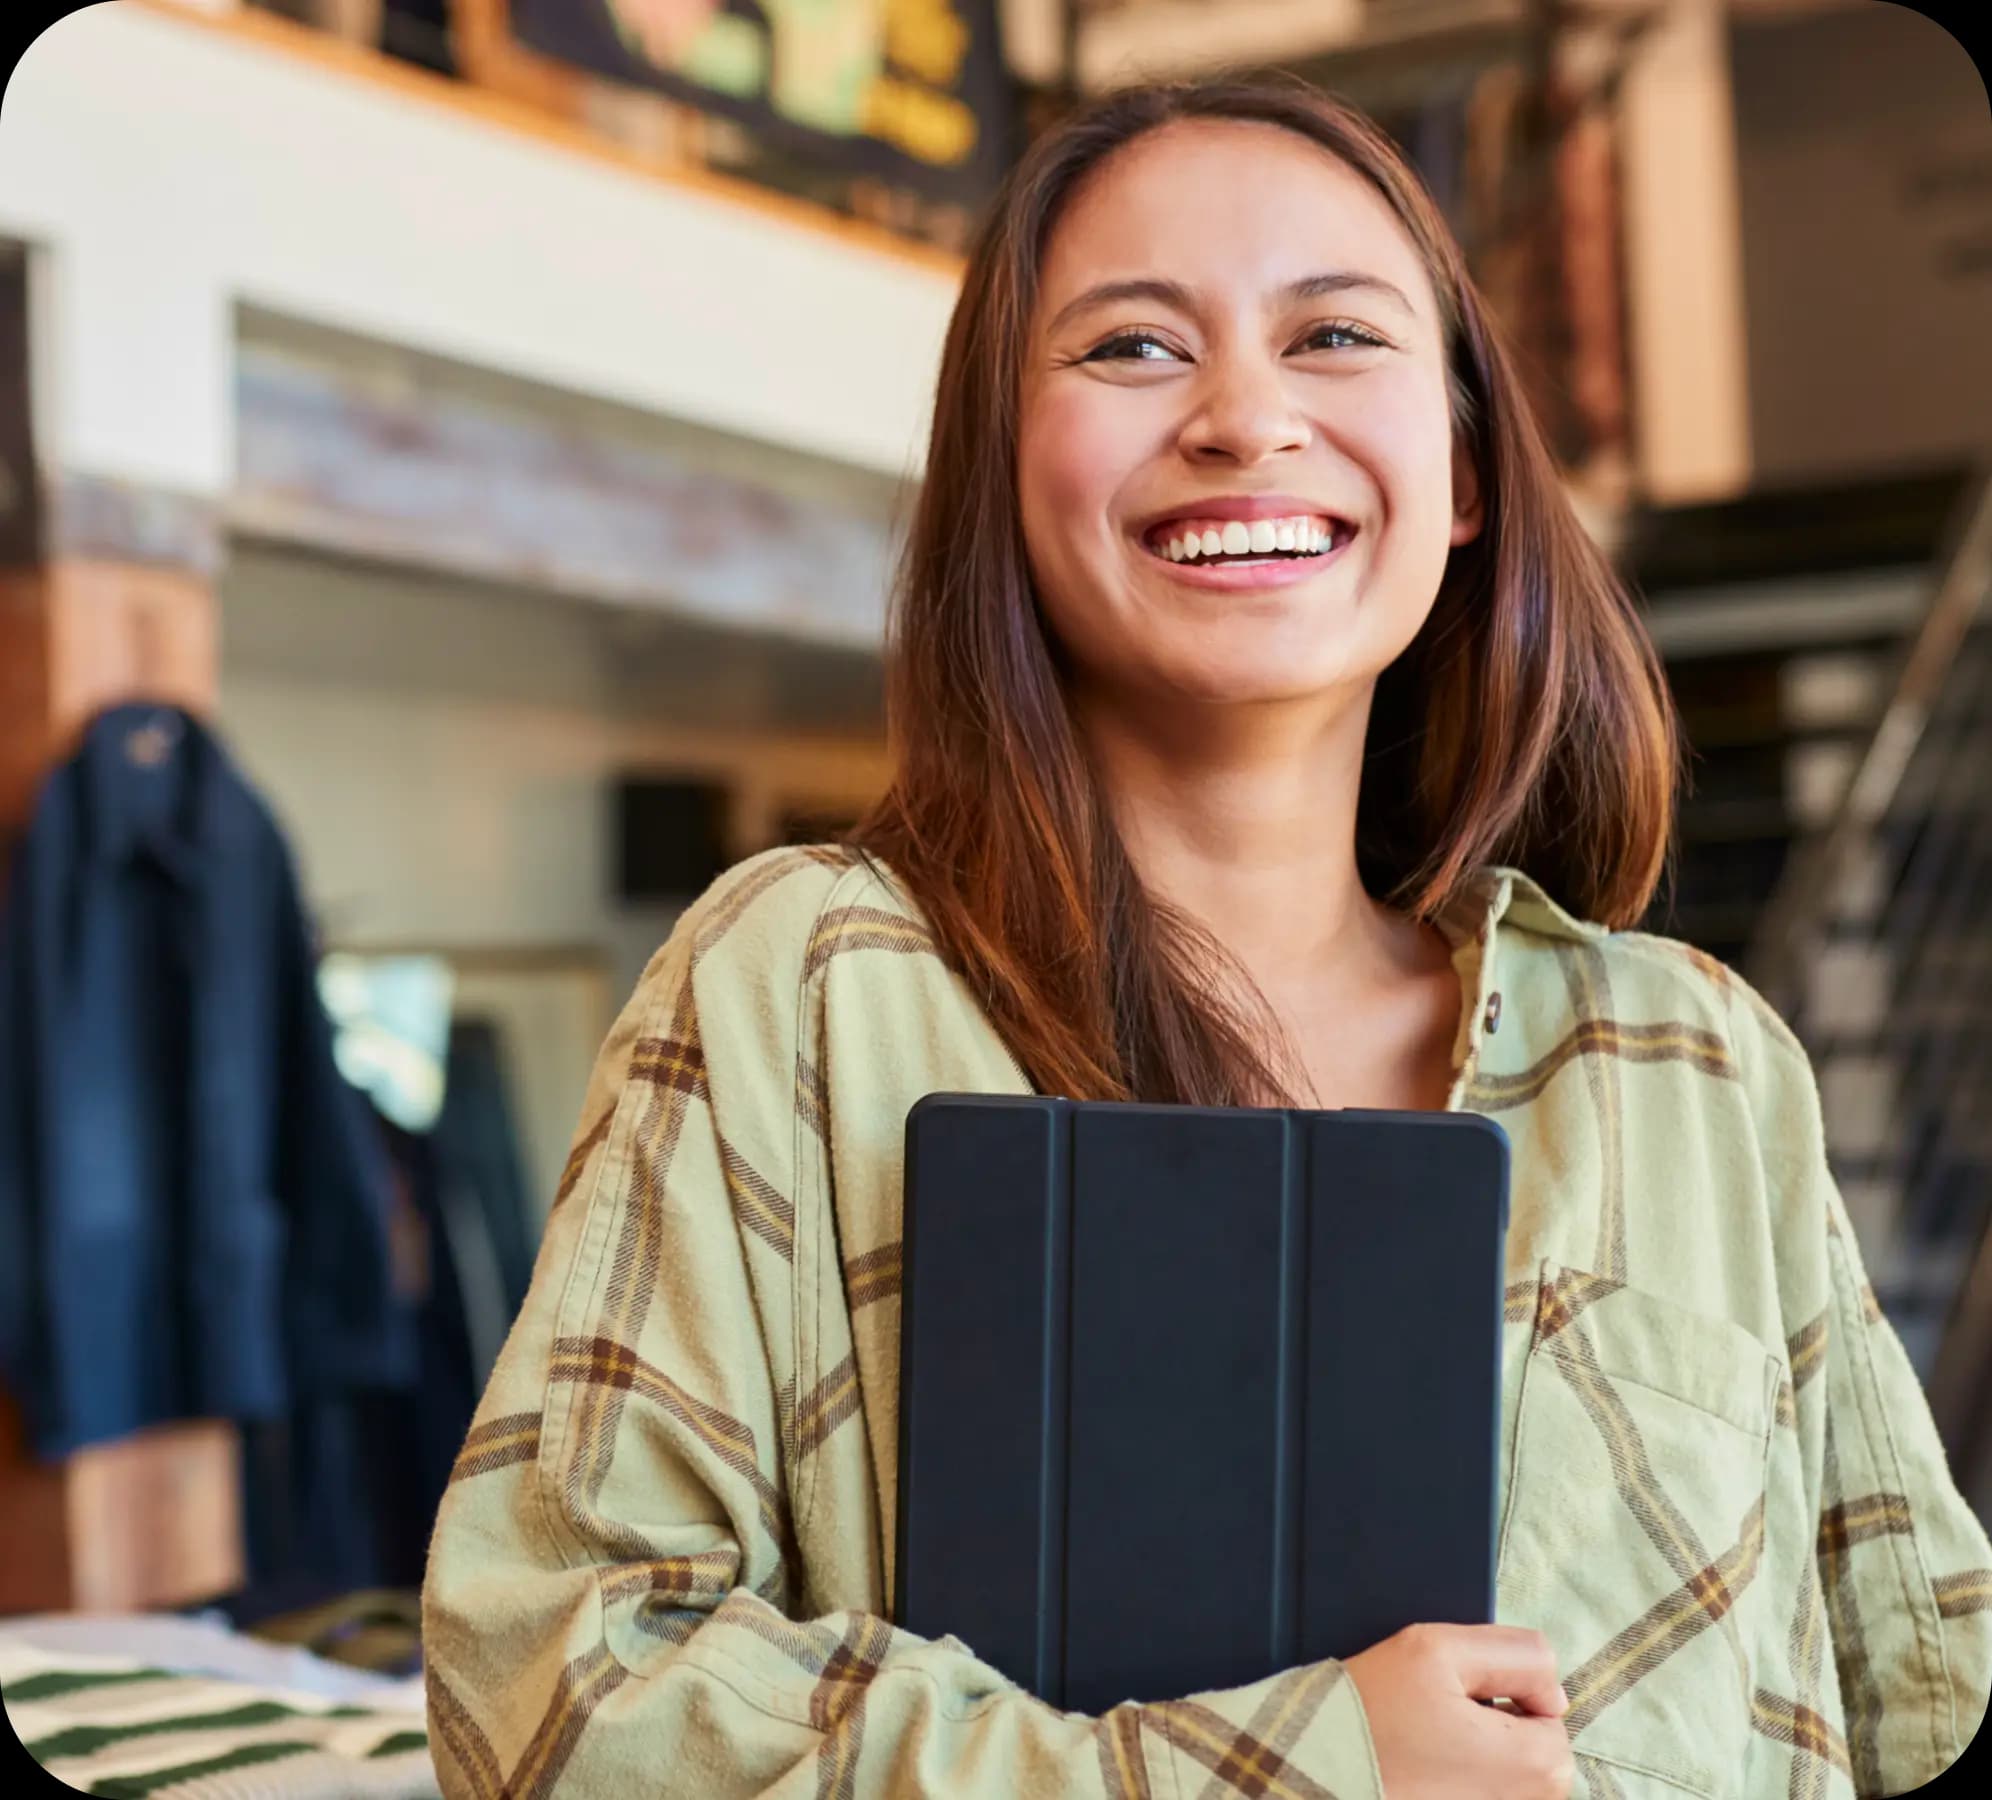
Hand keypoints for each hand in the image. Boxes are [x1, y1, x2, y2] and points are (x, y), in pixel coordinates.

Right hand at [1343, 1623, 1573, 1799]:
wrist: (1313, 1773)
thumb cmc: (1375, 1712)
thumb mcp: (1439, 1648)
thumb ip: (1516, 1653)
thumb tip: (1553, 1692)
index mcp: (1537, 1767)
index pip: (1550, 1713)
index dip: (1507, 1691)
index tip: (1456, 1696)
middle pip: (1537, 1754)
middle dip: (1499, 1731)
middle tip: (1438, 1721)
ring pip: (1508, 1781)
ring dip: (1479, 1762)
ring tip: (1427, 1750)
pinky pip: (1476, 1794)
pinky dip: (1456, 1785)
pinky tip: (1420, 1777)